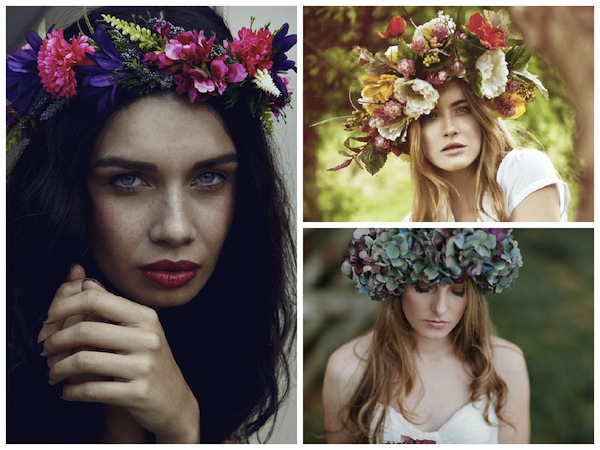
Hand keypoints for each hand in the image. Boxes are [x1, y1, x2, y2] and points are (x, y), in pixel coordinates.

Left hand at [38, 267, 199, 442]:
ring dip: (58, 369)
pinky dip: (70, 392)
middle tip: (46, 349)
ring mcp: (143, 366)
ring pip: (84, 361)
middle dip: (56, 340)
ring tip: (53, 372)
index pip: (96, 299)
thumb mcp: (139, 328)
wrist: (173, 399)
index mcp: (145, 316)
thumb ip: (111, 304)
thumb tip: (85, 281)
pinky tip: (67, 391)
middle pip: (86, 330)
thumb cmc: (149, 361)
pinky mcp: (137, 393)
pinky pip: (91, 390)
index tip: (49, 317)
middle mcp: (147, 338)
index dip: (65, 306)